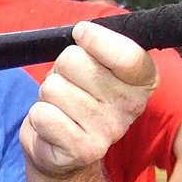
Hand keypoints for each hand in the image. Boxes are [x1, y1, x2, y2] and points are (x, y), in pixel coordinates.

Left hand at [19, 22, 156, 176]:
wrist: (64, 150)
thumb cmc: (78, 96)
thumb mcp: (95, 63)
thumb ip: (97, 43)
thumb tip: (84, 31)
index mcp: (142, 81)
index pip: (128, 55)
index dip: (97, 39)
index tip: (81, 34)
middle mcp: (131, 107)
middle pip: (75, 61)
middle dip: (61, 68)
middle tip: (70, 85)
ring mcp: (108, 131)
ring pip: (53, 87)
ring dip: (48, 94)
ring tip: (61, 107)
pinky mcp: (83, 150)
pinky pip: (43, 114)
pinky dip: (39, 116)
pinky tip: (53, 126)